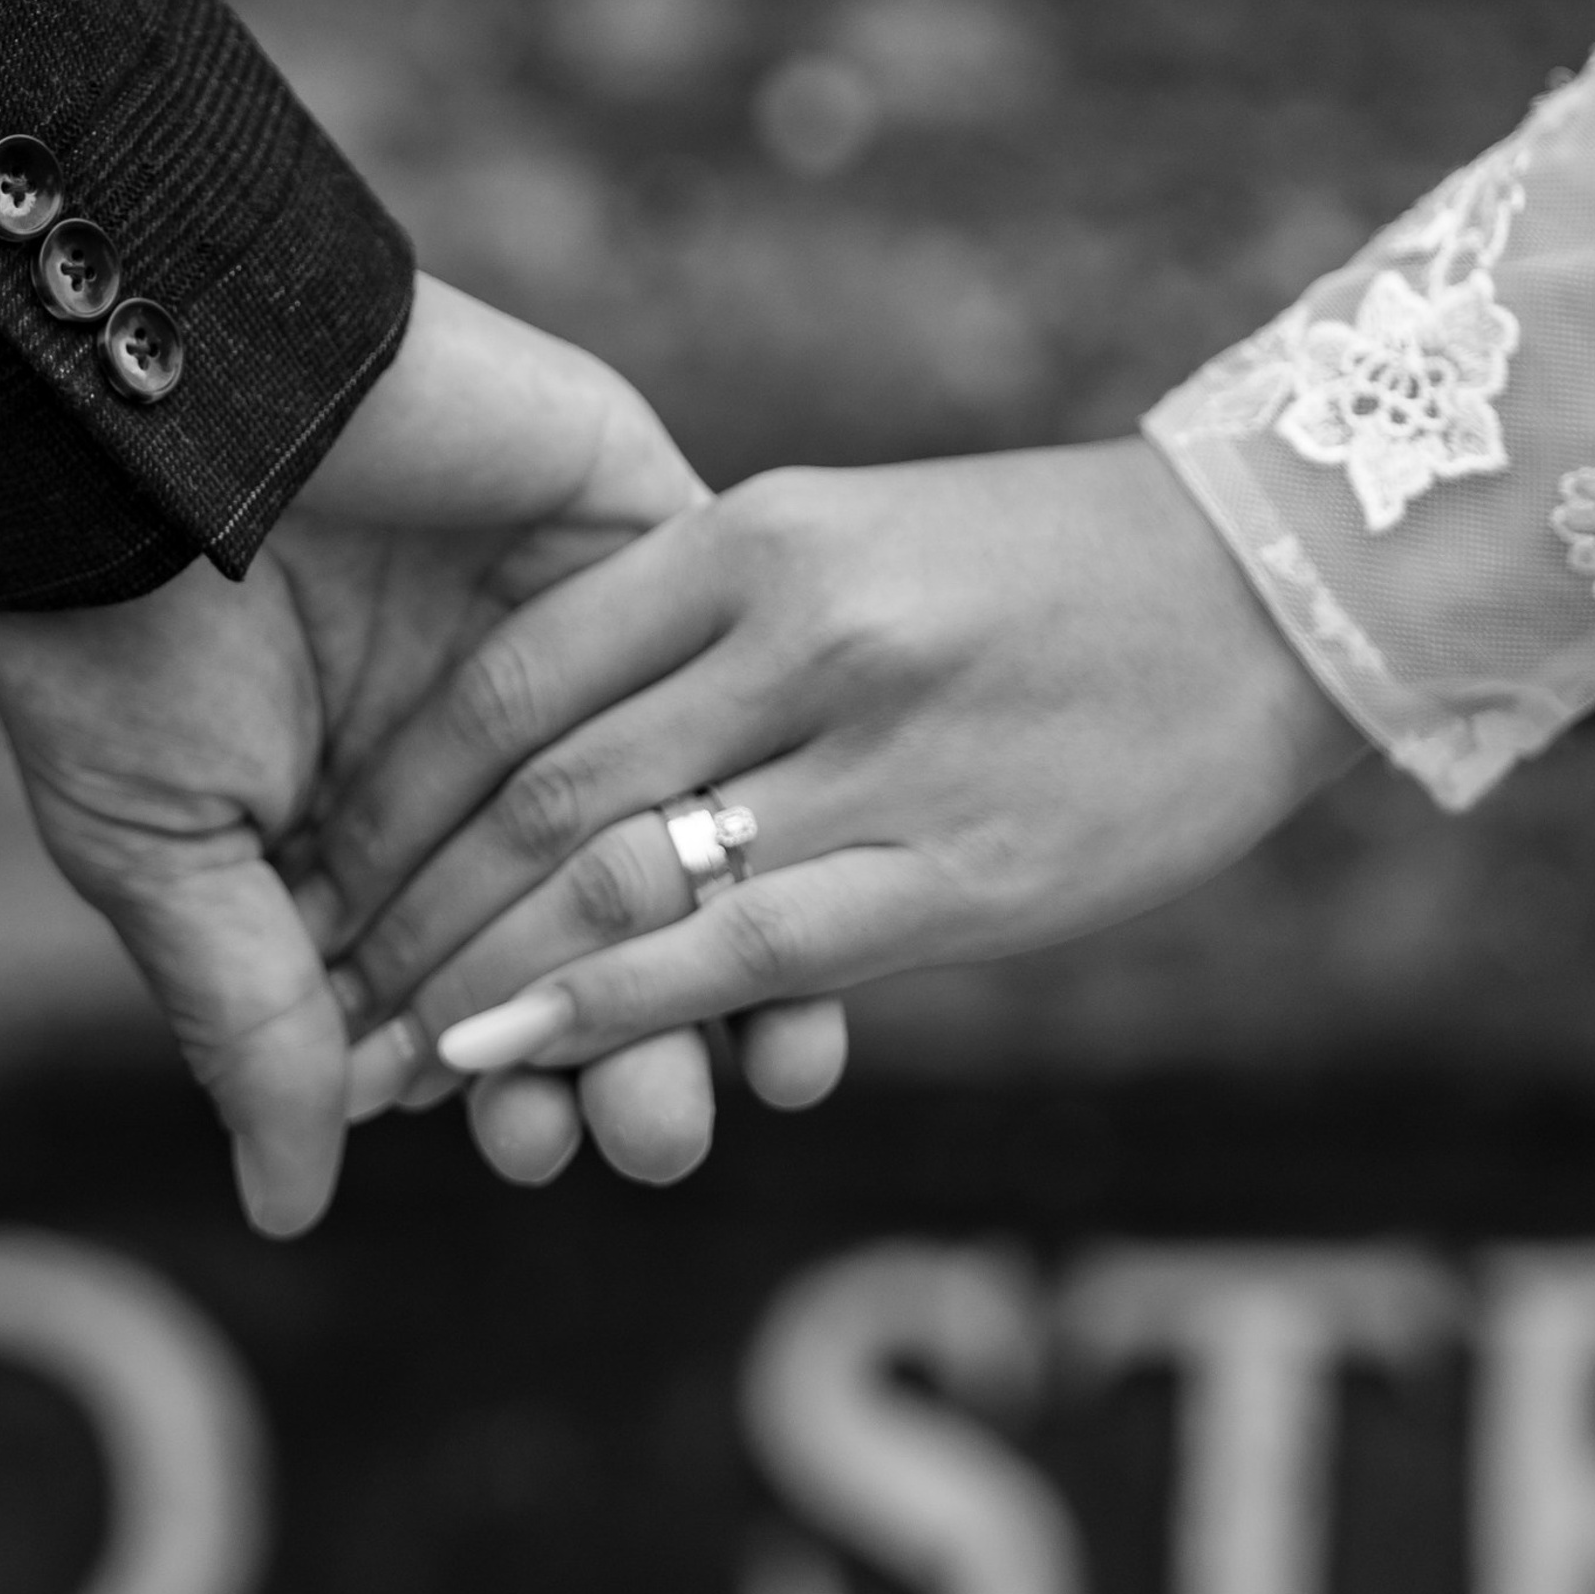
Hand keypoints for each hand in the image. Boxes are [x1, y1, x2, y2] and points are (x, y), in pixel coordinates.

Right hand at [0, 275, 701, 1236]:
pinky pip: (732, 691)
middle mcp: (474, 758)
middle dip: (627, 1050)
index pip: (463, 989)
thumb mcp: (164, 852)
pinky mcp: (637, 547)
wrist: (148, 407)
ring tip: (749, 1069)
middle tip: (651, 1136)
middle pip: (589, 937)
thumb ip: (254, 1024)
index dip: (509, 1078)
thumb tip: (288, 1208)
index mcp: (354, 833)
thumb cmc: (119, 637)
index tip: (534, 1146)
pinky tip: (803, 905)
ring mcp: (564, 651)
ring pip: (679, 836)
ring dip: (717, 962)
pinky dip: (761, 804)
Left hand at [309, 440, 1366, 1174]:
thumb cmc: (1045, 568)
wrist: (1274, 584)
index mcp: (752, 538)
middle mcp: (794, 633)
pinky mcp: (952, 869)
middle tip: (320, 985)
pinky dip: (606, 1010)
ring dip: (477, 980)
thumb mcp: (851, 539)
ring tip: (382, 1055)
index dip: (401, 787)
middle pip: (538, 786)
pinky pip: (738, 950)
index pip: (516, 676)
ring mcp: (873, 752)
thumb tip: (554, 733)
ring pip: (616, 879)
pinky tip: (512, 1056)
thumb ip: (706, 625)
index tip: (329, 860)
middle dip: (406, 904)